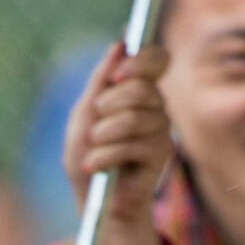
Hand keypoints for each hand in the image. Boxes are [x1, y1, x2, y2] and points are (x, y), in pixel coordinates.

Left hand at [64, 41, 171, 244]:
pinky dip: (104, 155)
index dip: (141, 60)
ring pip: (133, 117)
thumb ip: (100, 82)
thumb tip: (119, 44)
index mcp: (138, 93)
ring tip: (93, 151)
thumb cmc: (87, 157)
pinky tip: (95, 166)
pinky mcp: (161, 156)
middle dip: (106, 106)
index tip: (115, 76)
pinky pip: (131, 144)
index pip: (157, 60)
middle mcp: (155, 108)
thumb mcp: (83, 116)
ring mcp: (161, 131)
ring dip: (102, 136)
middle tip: (95, 127)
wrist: (94, 200)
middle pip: (140, 88)